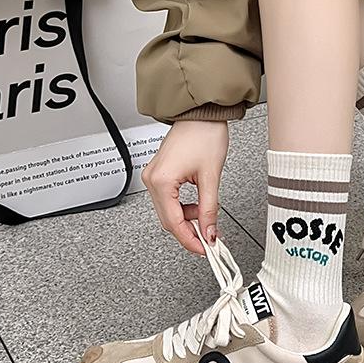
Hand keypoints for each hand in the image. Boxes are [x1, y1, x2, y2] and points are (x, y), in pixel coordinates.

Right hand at [141, 119, 228, 255]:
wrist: (201, 113)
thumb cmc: (204, 134)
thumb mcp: (211, 177)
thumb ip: (210, 210)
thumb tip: (209, 232)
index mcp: (161, 181)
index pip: (173, 222)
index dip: (190, 240)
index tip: (204, 249)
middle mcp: (152, 179)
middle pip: (168, 219)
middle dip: (189, 231)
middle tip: (208, 239)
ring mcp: (153, 175)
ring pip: (167, 211)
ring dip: (186, 219)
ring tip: (206, 217)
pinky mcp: (159, 173)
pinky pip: (168, 199)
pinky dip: (182, 207)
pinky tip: (197, 207)